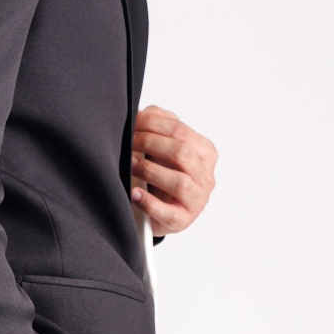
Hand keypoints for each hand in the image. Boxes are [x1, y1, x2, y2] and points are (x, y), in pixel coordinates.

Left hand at [129, 104, 217, 235]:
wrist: (161, 210)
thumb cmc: (163, 174)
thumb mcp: (165, 147)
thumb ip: (159, 126)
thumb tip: (142, 112)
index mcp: (204, 152)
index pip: (180, 131)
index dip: (153, 124)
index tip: (132, 123)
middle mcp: (205, 176)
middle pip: (182, 152)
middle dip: (150, 143)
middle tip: (129, 143)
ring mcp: (196, 200)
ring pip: (180, 182)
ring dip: (150, 170)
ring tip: (130, 165)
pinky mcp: (182, 220)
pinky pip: (167, 212)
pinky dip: (149, 202)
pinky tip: (134, 193)